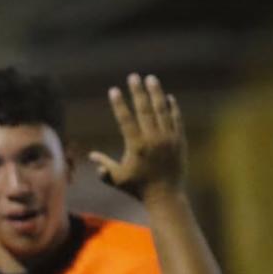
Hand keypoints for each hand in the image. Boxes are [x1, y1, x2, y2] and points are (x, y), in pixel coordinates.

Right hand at [87, 73, 185, 200]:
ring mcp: (168, 139)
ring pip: (162, 110)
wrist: (166, 196)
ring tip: (151, 79)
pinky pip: (176, 120)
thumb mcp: (117, 178)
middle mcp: (153, 140)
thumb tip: (92, 156)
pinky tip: (168, 97)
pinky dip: (173, 108)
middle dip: (138, 91)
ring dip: (156, 93)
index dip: (119, 104)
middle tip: (133, 76)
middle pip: (145, 110)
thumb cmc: (138, 189)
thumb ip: (104, 166)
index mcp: (136, 147)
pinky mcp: (179, 141)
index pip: (126, 120)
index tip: (114, 90)